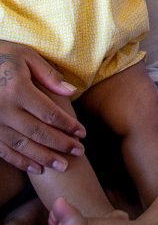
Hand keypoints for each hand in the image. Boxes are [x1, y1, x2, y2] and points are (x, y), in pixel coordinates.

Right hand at [0, 42, 85, 172]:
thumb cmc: (3, 56)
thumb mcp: (26, 56)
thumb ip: (49, 75)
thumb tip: (71, 92)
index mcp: (18, 90)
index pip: (49, 113)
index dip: (67, 125)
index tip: (82, 133)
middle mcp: (5, 110)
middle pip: (38, 133)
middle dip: (61, 144)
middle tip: (79, 152)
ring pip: (23, 146)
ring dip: (44, 158)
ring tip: (63, 165)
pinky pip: (4, 151)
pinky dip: (21, 162)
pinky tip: (36, 168)